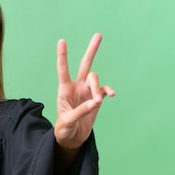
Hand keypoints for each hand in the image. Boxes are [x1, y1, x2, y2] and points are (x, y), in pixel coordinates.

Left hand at [54, 33, 114, 157]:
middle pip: (85, 65)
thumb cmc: (64, 129)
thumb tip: (96, 102)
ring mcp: (87, 92)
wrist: (71, 139)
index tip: (62, 41)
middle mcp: (76, 87)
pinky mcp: (96, 100)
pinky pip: (105, 90)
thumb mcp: (68, 121)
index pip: (63, 70)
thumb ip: (81, 111)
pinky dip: (108, 91)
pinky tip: (111, 94)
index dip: (62, 56)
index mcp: (65, 90)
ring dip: (98, 88)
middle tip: (99, 35)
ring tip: (97, 102)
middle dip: (92, 51)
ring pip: (95, 79)